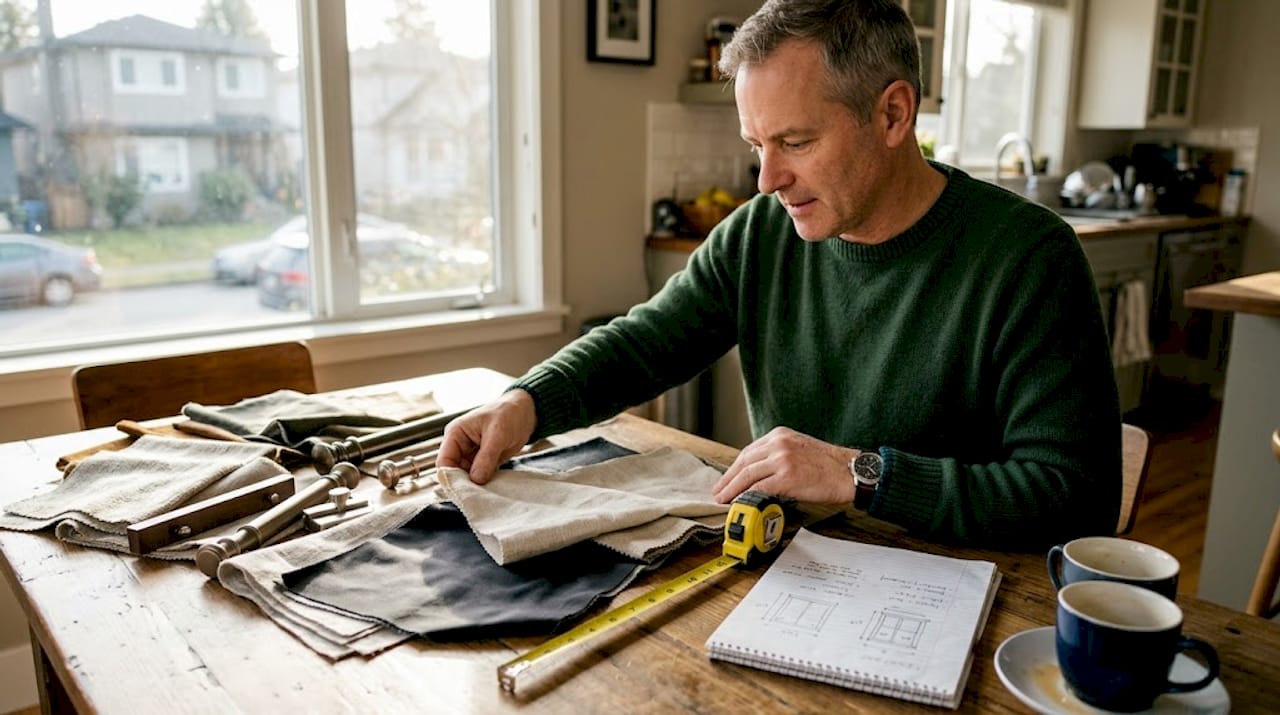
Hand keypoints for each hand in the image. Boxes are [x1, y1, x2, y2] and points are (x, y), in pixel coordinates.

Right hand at [437, 389, 537, 483]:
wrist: (525, 412)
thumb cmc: (508, 413)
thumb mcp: (497, 434)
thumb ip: (486, 457)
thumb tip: (476, 479)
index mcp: (456, 434)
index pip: (444, 461)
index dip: (450, 477)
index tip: (463, 490)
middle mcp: (460, 445)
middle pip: (454, 472)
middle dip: (464, 483)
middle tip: (478, 494)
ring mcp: (471, 455)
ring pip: (466, 477)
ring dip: (475, 485)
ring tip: (486, 492)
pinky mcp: (483, 462)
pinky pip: (479, 476)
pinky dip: (484, 483)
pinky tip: (492, 488)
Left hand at [712, 426, 858, 504]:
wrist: (849, 472)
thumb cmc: (829, 465)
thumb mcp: (800, 449)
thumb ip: (778, 456)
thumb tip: (759, 474)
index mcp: (780, 435)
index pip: (749, 451)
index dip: (734, 468)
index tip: (727, 478)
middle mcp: (779, 443)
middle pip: (744, 461)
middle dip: (728, 478)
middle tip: (718, 491)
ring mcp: (782, 459)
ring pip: (747, 475)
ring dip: (732, 489)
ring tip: (724, 499)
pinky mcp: (787, 476)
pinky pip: (759, 488)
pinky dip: (746, 496)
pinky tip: (741, 503)